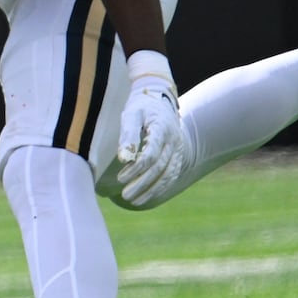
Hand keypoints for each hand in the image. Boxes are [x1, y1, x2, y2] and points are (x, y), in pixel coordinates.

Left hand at [115, 50, 188, 207]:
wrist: (159, 97)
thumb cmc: (140, 106)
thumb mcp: (130, 114)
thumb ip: (127, 135)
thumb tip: (124, 159)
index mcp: (162, 129)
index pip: (151, 154)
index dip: (136, 169)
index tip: (120, 178)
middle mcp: (173, 141)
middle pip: (159, 168)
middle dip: (142, 184)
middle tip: (125, 195)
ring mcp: (178, 149)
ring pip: (168, 174)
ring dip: (152, 190)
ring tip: (133, 201)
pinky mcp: (177, 155)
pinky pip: (171, 175)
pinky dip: (160, 187)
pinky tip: (147, 196)